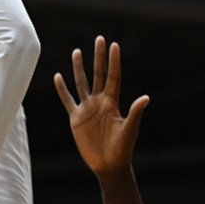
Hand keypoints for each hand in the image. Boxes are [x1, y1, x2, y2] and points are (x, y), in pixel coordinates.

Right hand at [55, 36, 147, 176]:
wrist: (108, 165)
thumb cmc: (123, 149)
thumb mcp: (130, 130)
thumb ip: (135, 113)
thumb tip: (146, 98)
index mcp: (113, 102)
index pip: (112, 77)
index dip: (113, 61)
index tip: (114, 45)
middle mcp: (100, 102)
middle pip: (98, 74)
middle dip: (98, 57)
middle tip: (99, 38)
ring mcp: (87, 109)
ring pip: (82, 83)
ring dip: (79, 68)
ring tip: (77, 51)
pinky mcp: (76, 118)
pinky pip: (67, 100)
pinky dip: (62, 89)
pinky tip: (58, 76)